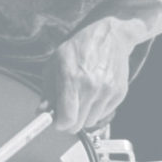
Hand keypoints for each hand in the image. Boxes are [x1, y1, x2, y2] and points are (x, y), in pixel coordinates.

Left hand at [47, 16, 141, 133]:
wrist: (110, 36)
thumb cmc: (79, 49)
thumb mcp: (55, 64)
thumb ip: (48, 91)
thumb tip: (42, 113)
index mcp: (72, 78)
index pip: (67, 118)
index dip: (60, 124)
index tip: (57, 121)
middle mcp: (91, 86)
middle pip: (78, 124)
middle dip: (70, 121)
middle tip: (67, 110)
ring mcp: (107, 90)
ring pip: (91, 122)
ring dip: (84, 115)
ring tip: (82, 97)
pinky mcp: (119, 93)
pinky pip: (104, 114)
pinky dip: (97, 109)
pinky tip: (94, 93)